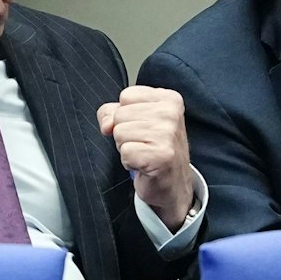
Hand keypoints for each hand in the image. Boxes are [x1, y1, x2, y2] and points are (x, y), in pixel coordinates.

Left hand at [98, 85, 192, 227]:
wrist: (173, 183)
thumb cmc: (154, 149)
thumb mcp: (136, 121)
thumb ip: (113, 112)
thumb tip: (107, 125)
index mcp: (168, 99)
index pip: (126, 95)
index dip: (126, 115)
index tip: (143, 127)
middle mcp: (171, 113)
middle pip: (120, 115)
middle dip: (125, 133)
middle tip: (144, 144)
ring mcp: (168, 134)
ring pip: (120, 133)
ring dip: (127, 148)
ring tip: (144, 153)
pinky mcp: (161, 155)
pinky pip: (125, 152)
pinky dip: (130, 162)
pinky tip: (144, 164)